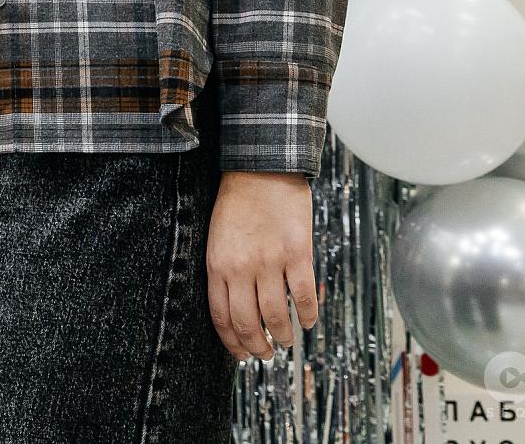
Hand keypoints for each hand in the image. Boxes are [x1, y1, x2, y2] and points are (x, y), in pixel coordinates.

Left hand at [207, 170, 317, 361]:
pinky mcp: (297, 253)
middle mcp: (242, 268)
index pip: (221, 316)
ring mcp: (270, 261)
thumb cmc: (236, 204)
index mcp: (217, 265)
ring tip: (286, 340)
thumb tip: (236, 308)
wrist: (260, 169)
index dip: (232, 342)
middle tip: (266, 354)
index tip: (240, 355)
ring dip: (283, 335)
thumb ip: (224, 272)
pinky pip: (304, 295)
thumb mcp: (216, 238)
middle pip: (248, 322)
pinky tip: (308, 321)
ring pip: (277, 315)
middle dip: (257, 346)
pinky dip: (308, 315)